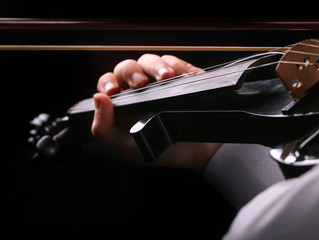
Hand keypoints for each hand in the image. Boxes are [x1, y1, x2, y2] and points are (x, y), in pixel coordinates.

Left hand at [91, 54, 221, 171]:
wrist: (200, 152)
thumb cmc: (164, 152)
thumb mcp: (130, 149)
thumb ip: (105, 129)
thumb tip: (97, 98)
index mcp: (124, 104)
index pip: (108, 84)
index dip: (108, 83)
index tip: (113, 91)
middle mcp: (140, 89)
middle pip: (128, 67)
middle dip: (132, 72)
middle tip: (142, 84)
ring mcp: (161, 81)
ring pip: (150, 60)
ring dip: (157, 66)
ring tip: (167, 78)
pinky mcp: (182, 76)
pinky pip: (175, 62)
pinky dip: (178, 66)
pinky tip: (183, 77)